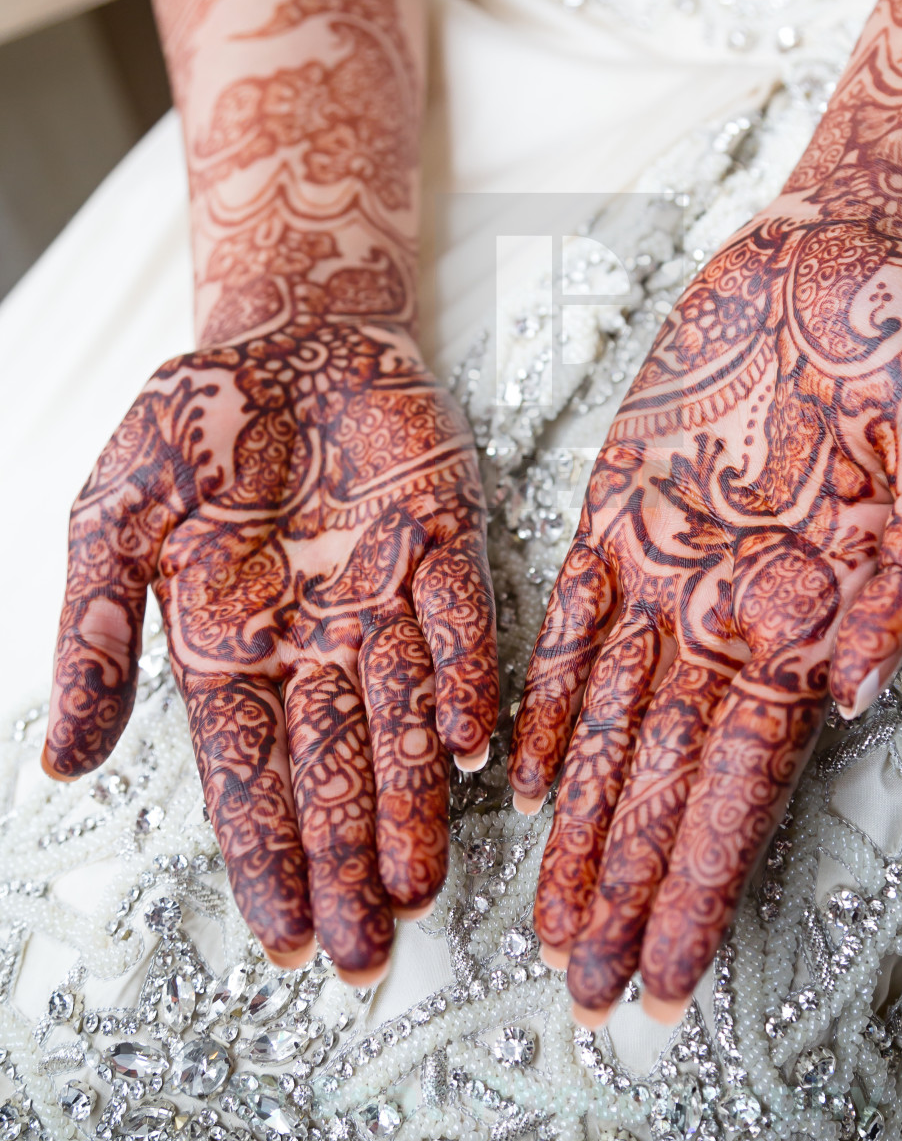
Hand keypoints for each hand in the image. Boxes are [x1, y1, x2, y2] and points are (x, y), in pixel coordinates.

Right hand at [43, 315, 497, 981]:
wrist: (277, 326)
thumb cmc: (189, 425)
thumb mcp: (113, 522)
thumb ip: (94, 637)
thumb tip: (60, 765)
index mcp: (229, 646)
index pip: (247, 774)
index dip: (266, 856)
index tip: (287, 939)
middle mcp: (314, 639)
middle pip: (333, 767)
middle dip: (348, 859)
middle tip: (367, 950)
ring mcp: (383, 592)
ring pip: (401, 713)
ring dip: (411, 797)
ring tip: (420, 886)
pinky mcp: (441, 535)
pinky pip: (458, 617)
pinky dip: (462, 676)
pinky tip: (465, 745)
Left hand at [507, 211, 901, 1022]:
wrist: (844, 256)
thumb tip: (858, 685)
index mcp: (809, 610)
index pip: (747, 779)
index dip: (706, 875)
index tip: (677, 969)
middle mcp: (730, 607)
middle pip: (666, 773)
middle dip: (630, 881)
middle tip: (593, 986)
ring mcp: (670, 559)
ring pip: (612, 718)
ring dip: (583, 819)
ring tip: (555, 917)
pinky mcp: (621, 501)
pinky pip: (573, 614)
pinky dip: (552, 693)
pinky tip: (528, 772)